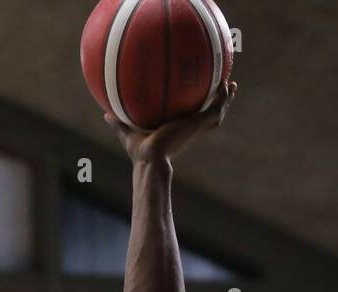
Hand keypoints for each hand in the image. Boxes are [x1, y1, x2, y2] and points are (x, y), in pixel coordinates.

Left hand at [106, 81, 235, 164]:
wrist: (151, 160)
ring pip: (217, 111)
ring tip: (231, 85)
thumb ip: (119, 124)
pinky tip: (226, 85)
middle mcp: (190, 129)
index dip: (196, 110)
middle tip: (224, 88)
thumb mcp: (128, 134)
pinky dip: (223, 97)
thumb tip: (105, 115)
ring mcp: (196, 127)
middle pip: (208, 114)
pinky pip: (216, 108)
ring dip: (225, 99)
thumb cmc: (140, 153)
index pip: (190, 120)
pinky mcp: (199, 124)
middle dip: (217, 102)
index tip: (198, 101)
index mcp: (178, 131)